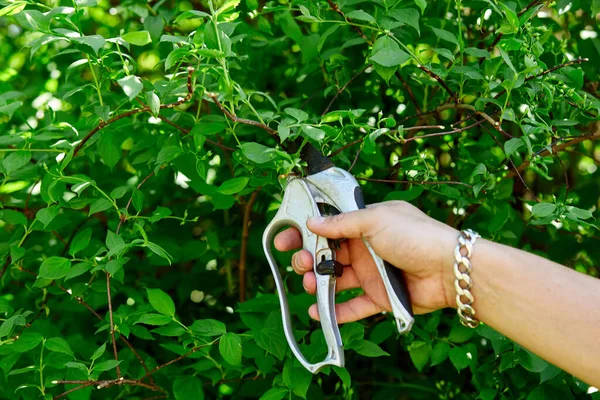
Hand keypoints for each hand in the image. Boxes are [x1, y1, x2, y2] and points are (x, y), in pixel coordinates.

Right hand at [274, 201, 459, 322]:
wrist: (449, 268)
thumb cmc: (414, 235)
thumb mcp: (375, 220)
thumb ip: (341, 223)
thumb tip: (311, 221)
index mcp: (364, 224)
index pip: (327, 227)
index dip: (303, 231)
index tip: (282, 239)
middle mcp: (365, 249)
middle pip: (326, 255)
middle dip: (307, 258)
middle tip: (301, 263)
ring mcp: (371, 274)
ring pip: (335, 280)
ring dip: (317, 282)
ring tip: (310, 284)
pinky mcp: (379, 297)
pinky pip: (352, 306)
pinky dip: (334, 311)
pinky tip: (315, 311)